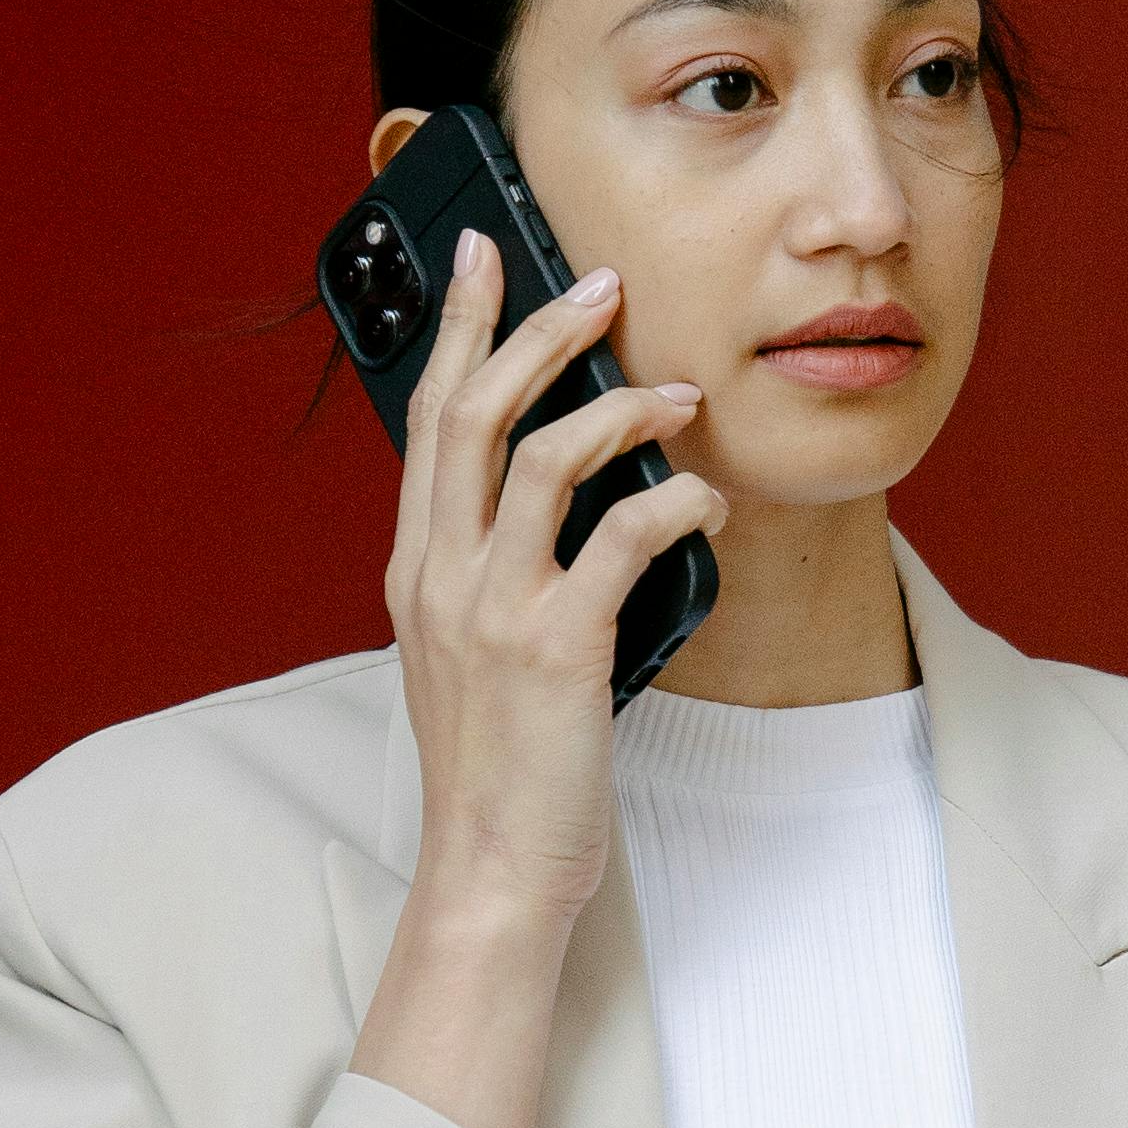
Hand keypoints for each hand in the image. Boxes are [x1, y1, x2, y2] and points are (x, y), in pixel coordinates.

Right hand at [352, 236, 724, 1127]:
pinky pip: (622, 538)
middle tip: (602, 285)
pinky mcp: (555, 647)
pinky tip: (710, 503)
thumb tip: (563, 495)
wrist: (495, 870)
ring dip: (620, 407)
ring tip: (678, 390)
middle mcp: (440, 575)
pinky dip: (676, 503)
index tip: (489, 257)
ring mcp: (491, 608)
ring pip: (544, 456)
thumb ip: (493, 572)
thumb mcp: (472, 653)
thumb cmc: (501, 767)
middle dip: (540, 331)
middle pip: (476, 410)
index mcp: (417, 568)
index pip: (428, 416)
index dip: (462, 327)